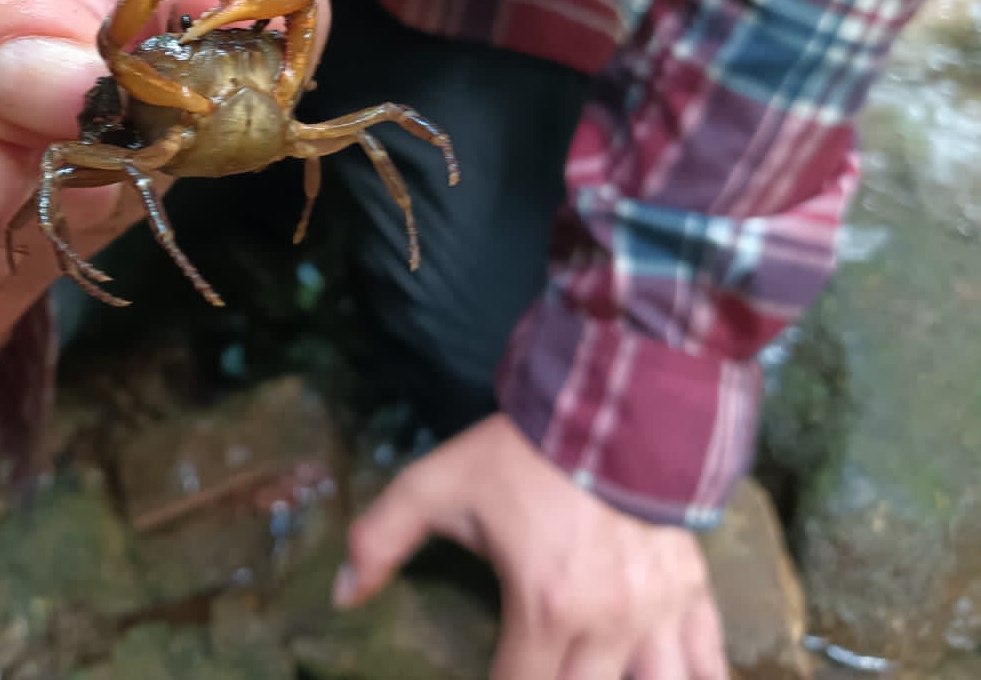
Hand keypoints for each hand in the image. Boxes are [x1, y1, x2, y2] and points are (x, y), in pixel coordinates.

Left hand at [336, 414, 727, 679]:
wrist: (611, 398)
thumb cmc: (519, 452)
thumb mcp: (436, 486)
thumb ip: (381, 539)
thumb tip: (342, 596)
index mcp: (544, 606)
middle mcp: (609, 624)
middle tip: (532, 673)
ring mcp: (659, 612)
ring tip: (589, 675)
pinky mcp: (692, 590)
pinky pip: (708, 661)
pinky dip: (698, 679)